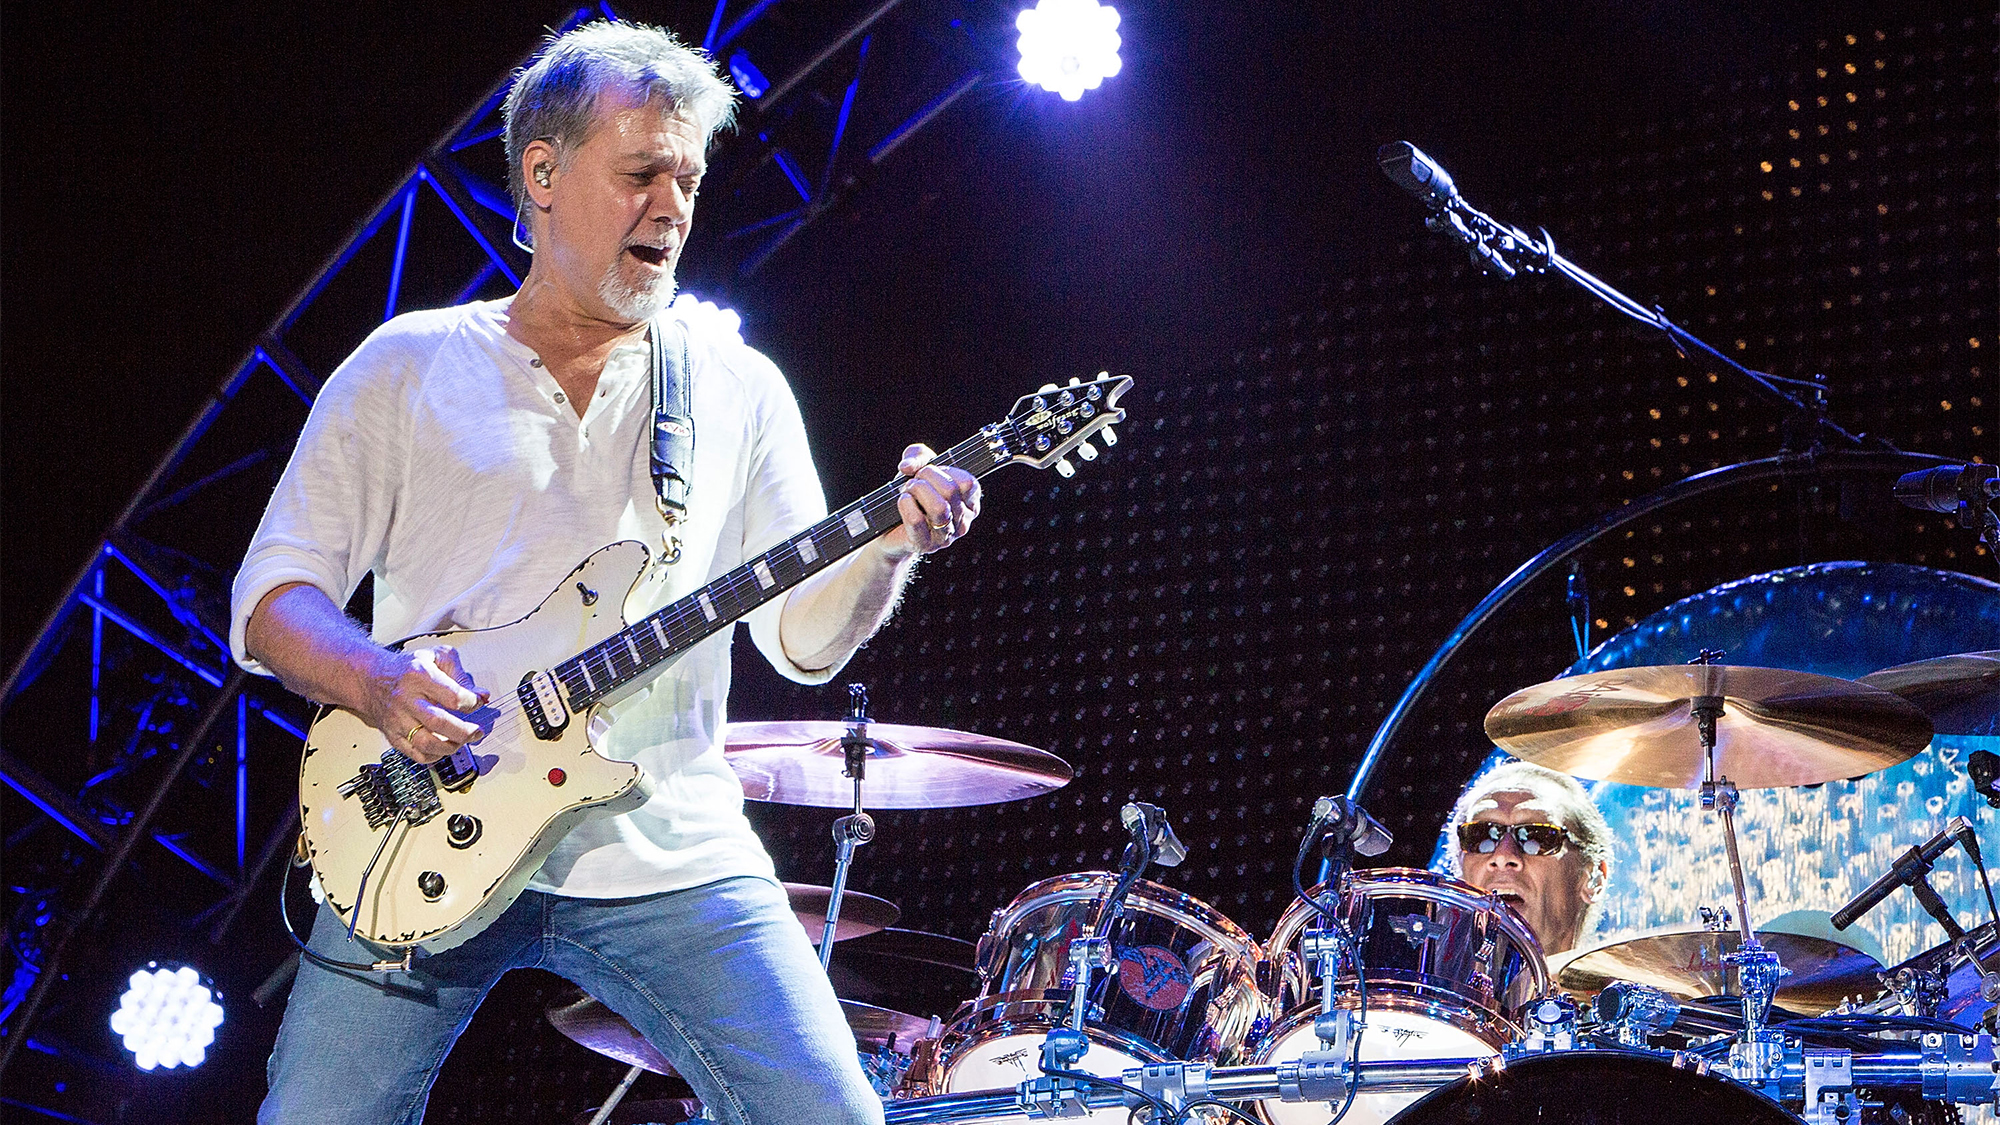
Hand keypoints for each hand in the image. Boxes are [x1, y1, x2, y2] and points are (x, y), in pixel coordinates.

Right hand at [366, 645, 488, 763]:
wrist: (372, 679)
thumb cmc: (407, 669)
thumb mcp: (437, 657)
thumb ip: (462, 675)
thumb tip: (482, 695)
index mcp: (419, 676)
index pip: (452, 696)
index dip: (471, 703)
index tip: (478, 703)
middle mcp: (407, 699)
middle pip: (439, 722)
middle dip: (464, 731)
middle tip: (476, 732)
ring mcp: (398, 720)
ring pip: (426, 743)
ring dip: (450, 747)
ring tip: (462, 741)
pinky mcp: (393, 735)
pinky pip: (415, 754)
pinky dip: (434, 756)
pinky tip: (443, 748)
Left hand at [886, 443, 980, 557]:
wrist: (890, 528)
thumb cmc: (912, 495)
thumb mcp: (918, 467)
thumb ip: (918, 455)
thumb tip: (908, 466)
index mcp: (969, 503)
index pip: (968, 483)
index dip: (946, 471)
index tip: (931, 471)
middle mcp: (962, 522)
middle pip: (950, 491)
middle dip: (926, 477)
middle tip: (914, 480)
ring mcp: (945, 537)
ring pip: (938, 508)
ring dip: (917, 491)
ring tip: (907, 490)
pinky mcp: (925, 545)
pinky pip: (917, 521)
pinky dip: (906, 505)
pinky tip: (902, 501)